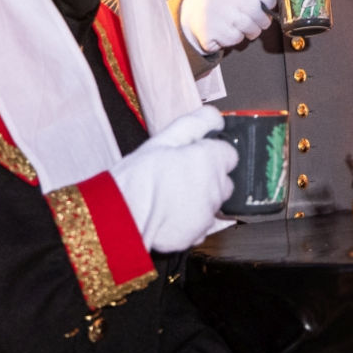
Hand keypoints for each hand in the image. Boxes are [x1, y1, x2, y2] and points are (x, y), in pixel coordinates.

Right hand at [109, 106, 236, 252]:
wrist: (123, 216)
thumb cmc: (139, 176)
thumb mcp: (164, 139)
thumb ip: (197, 124)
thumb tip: (216, 118)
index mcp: (211, 160)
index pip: (229, 154)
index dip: (212, 153)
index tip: (197, 156)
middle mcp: (216, 187)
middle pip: (223, 181)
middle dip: (208, 178)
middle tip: (181, 176)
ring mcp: (208, 213)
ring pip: (212, 204)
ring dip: (199, 200)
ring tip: (171, 197)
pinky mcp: (197, 235)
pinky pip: (200, 226)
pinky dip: (189, 221)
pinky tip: (169, 215)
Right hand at [180, 0, 275, 54]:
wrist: (190, 13)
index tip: (269, 4)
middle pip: (258, 10)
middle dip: (263, 20)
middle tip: (259, 22)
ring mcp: (213, 11)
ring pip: (249, 27)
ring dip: (250, 31)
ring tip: (241, 26)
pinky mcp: (208, 30)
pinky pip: (235, 38)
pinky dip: (235, 39)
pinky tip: (226, 31)